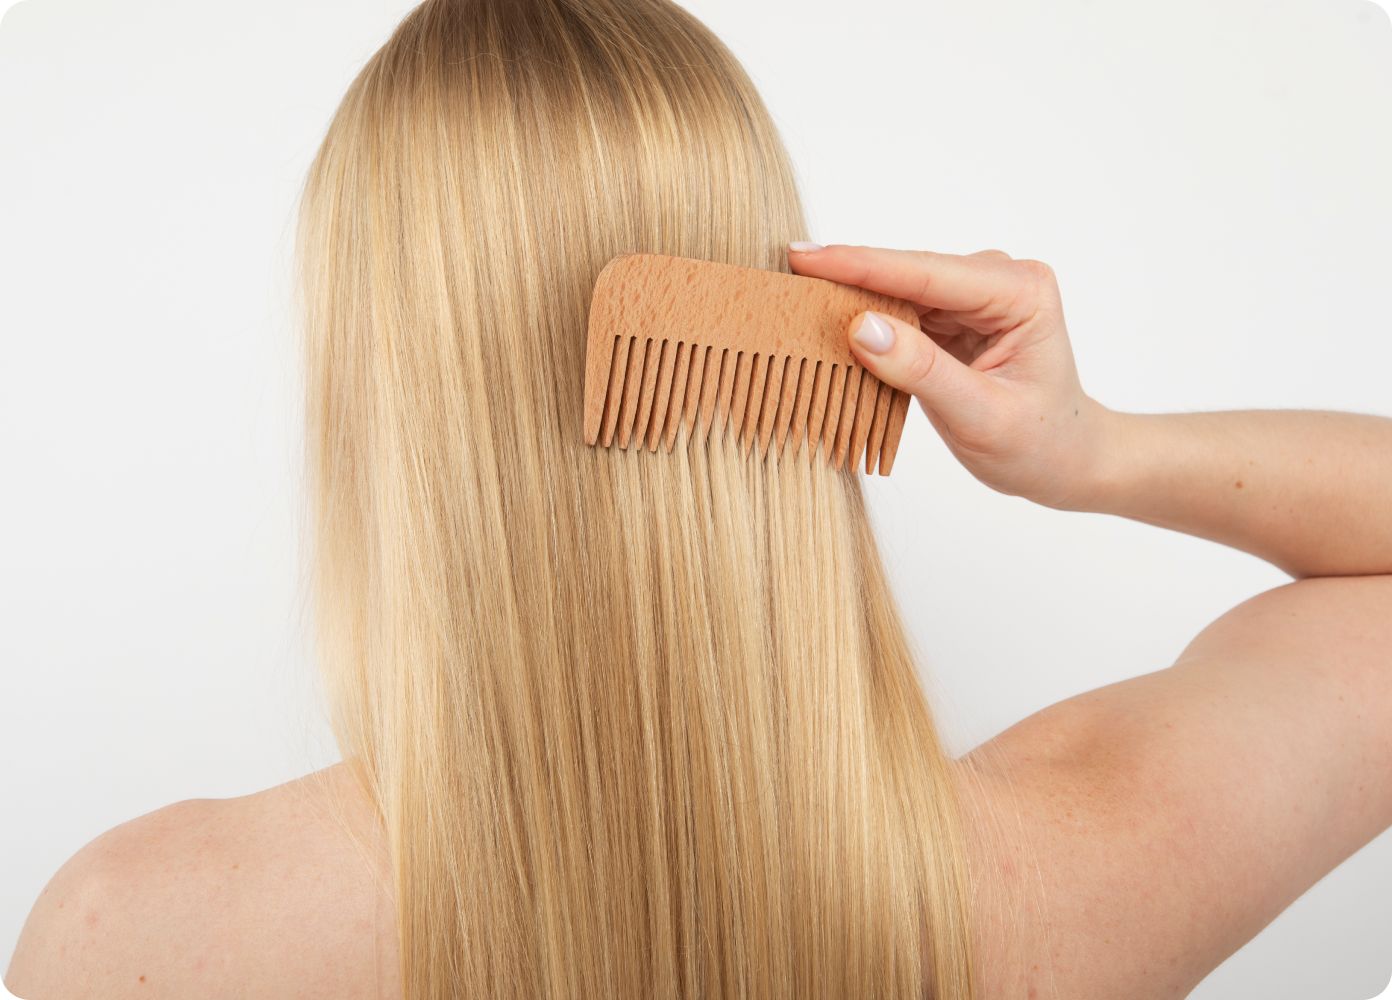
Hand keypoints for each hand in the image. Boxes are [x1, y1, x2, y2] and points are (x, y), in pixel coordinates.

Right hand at [788, 243, 1109, 509]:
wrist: (1067, 462)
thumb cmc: (1041, 445)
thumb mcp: (981, 417)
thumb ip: (923, 371)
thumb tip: (862, 328)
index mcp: (1020, 293)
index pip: (927, 274)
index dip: (861, 264)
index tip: (804, 257)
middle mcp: (1000, 280)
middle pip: (907, 274)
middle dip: (847, 279)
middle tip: (783, 280)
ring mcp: (976, 296)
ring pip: (898, 289)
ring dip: (851, 300)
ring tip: (796, 303)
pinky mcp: (955, 314)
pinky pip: (901, 310)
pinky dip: (867, 322)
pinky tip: (829, 326)